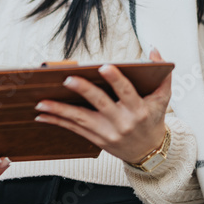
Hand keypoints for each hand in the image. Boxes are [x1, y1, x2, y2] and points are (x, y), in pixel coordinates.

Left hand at [34, 48, 170, 164]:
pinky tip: (41, 116)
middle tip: (68, 79)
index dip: (116, 80)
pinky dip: (57, 122)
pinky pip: (74, 130)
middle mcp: (122, 122)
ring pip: (81, 120)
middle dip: (83, 91)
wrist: (150, 152)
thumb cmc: (153, 119)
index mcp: (138, 109)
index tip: (104, 67)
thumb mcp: (163, 98)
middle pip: (100, 104)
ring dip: (59, 110)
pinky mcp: (97, 140)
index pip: (127, 92)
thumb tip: (153, 50)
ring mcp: (108, 133)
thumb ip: (162, 74)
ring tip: (41, 102)